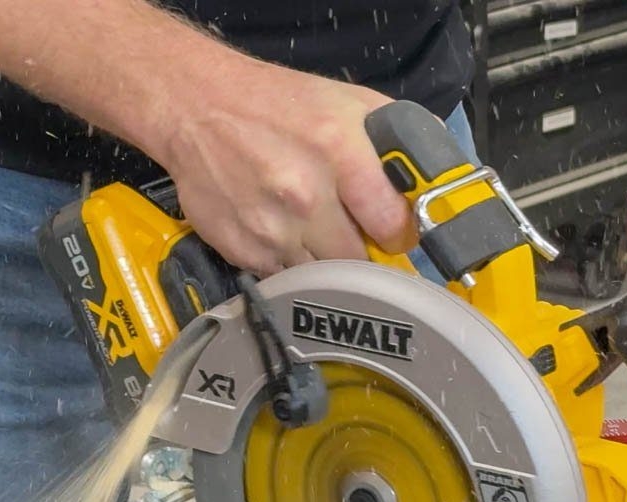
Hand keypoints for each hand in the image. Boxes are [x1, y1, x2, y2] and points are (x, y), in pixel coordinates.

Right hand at [146, 49, 414, 274]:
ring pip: (320, 276)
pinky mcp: (241, 249)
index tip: (393, 236)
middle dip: (360, 253)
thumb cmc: (276, 103)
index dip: (398, 235)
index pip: (392, 226)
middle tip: (354, 237)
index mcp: (339, 152)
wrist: (196, 106)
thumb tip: (430, 174)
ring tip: (315, 233)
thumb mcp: (347, 101)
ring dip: (323, 262)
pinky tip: (280, 232)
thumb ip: (393, 137)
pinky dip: (287, 261)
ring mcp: (270, 228)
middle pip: (357, 261)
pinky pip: (282, 275)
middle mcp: (305, 195)